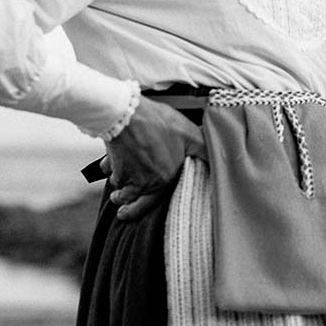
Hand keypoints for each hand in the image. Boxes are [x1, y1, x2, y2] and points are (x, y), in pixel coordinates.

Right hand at [100, 97, 206, 220]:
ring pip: (119, 187)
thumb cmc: (157, 123)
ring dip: (118, 189)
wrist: (126, 115)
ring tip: (116, 192)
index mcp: (163, 180)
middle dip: (127, 207)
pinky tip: (110, 165)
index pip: (154, 202)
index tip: (141, 209)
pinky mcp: (112, 162)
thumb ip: (202, 148)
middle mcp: (142, 182)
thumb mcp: (188, 134)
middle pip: (132, 202)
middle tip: (122, 210)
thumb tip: (215, 157)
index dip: (148, 206)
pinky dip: (110, 168)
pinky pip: (110, 170)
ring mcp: (125, 174)